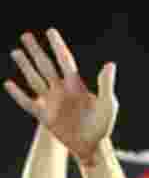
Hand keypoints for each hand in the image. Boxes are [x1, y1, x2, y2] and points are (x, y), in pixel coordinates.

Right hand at [5, 30, 116, 163]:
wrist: (92, 146)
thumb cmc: (103, 126)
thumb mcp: (107, 104)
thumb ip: (106, 84)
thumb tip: (110, 64)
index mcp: (76, 85)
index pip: (65, 61)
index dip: (57, 46)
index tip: (50, 31)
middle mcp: (62, 90)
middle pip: (46, 66)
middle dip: (36, 51)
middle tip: (25, 35)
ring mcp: (52, 102)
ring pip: (35, 79)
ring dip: (26, 66)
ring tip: (15, 51)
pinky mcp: (44, 115)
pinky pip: (27, 102)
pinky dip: (18, 94)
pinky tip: (8, 83)